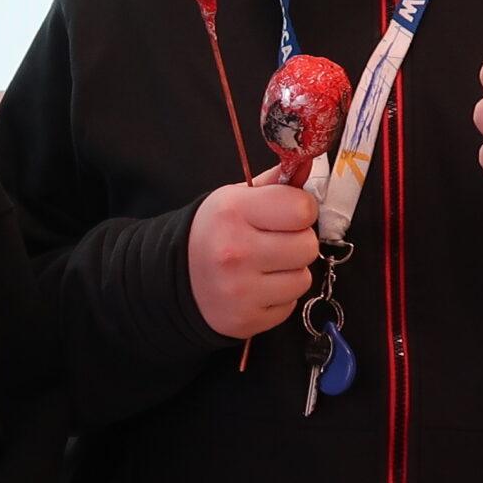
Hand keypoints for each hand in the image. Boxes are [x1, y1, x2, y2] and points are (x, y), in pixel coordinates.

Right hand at [187, 173, 322, 337]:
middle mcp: (236, 252)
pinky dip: (280, 296)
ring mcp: (241, 290)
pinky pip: (291, 305)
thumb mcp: (235, 199)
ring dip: (290, 272)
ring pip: (303, 278)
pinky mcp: (247, 319)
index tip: (286, 214)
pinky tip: (258, 287)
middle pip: (308, 246)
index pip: (301, 208)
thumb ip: (274, 184)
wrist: (174, 279)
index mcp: (233, 212)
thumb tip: (308, 163)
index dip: (300, 210)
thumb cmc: (213, 233)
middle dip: (297, 242)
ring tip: (266, 266)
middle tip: (275, 242)